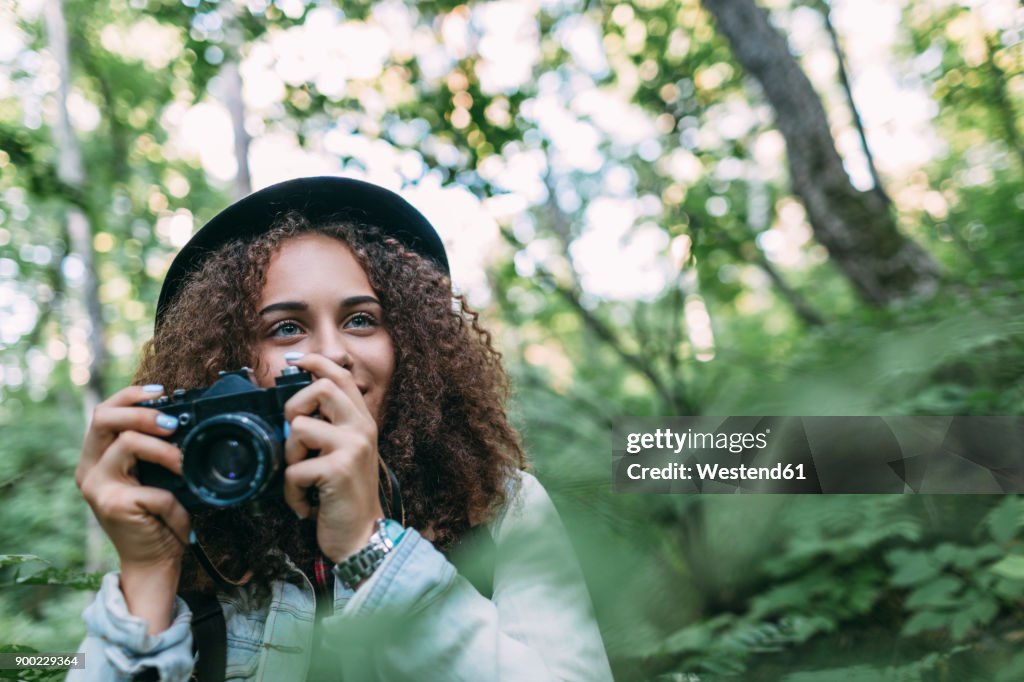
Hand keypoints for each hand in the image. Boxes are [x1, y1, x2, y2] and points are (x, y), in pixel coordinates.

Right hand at [77, 385, 189, 631]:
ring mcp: (98, 487)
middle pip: (103, 418)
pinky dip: (176, 503)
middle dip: (143, 413)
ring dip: (166, 451)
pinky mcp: (113, 505)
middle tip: (172, 423)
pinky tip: (179, 516)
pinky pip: (155, 489)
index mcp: (97, 458)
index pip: (103, 412)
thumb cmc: (158, 517)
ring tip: (184, 466)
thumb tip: (181, 419)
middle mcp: (89, 469)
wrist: (153, 563)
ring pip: (130, 444)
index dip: (130, 396)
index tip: (160, 393)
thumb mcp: (154, 477)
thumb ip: (155, 450)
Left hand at [281, 354, 383, 562]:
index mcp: (362, 422)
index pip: (342, 378)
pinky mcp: (338, 469)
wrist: (362, 536)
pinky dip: (292, 493)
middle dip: (293, 408)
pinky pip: (293, 469)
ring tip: (303, 478)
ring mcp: (352, 447)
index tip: (298, 360)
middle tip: (294, 436)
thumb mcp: (346, 455)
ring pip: (298, 428)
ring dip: (290, 458)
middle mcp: (361, 429)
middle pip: (321, 388)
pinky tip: (307, 504)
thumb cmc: (347, 497)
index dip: (317, 363)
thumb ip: (330, 429)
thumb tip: (294, 413)